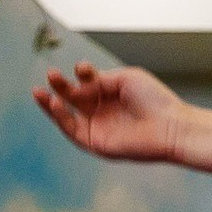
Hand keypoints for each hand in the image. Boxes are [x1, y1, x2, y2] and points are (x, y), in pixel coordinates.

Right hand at [32, 60, 187, 162]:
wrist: (171, 126)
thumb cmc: (156, 101)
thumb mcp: (126, 79)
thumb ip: (99, 78)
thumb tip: (78, 84)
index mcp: (110, 94)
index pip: (87, 82)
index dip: (82, 74)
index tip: (83, 68)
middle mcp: (103, 111)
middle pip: (73, 97)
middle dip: (61, 86)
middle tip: (51, 74)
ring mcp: (98, 128)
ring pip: (67, 116)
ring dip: (52, 103)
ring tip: (40, 91)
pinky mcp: (97, 144)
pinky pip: (72, 131)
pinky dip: (60, 118)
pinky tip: (54, 104)